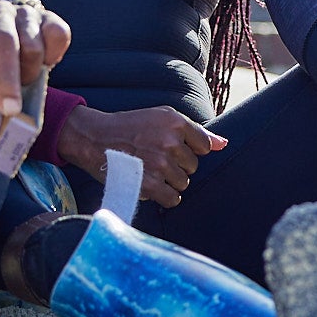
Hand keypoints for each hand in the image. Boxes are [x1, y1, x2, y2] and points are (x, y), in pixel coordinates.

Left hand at [0, 2, 70, 120]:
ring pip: (33, 44)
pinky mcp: (50, 17)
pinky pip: (58, 35)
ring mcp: (25, 13)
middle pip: (4, 42)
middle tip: (11, 109)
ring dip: (30, 72)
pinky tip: (44, 66)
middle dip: (7, 80)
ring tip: (24, 83)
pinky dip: (53, 55)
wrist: (3, 36)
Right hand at [56, 105, 226, 207]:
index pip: (204, 146)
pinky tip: (150, 186)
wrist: (94, 138)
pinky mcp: (150, 184)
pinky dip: (164, 196)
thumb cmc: (129, 127)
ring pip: (183, 183)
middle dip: (177, 166)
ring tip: (149, 170)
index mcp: (175, 121)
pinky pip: (172, 199)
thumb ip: (193, 131)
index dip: (189, 150)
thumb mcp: (161, 118)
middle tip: (155, 159)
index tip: (171, 149)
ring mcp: (160, 164)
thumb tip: (223, 144)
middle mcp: (169, 141)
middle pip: (193, 166)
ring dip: (169, 181)